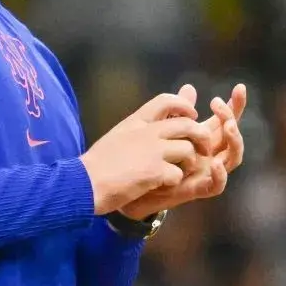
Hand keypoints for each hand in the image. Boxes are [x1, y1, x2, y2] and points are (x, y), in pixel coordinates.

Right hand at [80, 87, 207, 214]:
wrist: (83, 183)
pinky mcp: (154, 172)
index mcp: (136, 121)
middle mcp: (147, 132)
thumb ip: (140, 125)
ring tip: (180, 171)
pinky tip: (162, 185)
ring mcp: (152, 151)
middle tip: (203, 149)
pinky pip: (178, 174)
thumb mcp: (119, 135)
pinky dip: (174, 181)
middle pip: (188, 125)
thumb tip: (152, 118)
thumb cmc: (98, 163)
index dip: (185, 106)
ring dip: (189, 162)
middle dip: (201, 136)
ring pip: (188, 150)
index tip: (191, 116)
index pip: (167, 100)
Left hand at [119, 84, 247, 218]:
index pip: (225, 120)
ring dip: (234, 142)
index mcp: (204, 138)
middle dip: (232, 119)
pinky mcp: (199, 190)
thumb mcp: (164, 130)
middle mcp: (211, 154)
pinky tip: (215, 164)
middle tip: (219, 105)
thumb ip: (178, 111)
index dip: (235, 104)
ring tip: (227, 126)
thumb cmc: (152, 158)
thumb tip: (189, 87)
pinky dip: (220, 176)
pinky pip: (217, 186)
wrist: (136, 188)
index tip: (239, 87)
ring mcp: (207, 172)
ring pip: (232, 159)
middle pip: (232, 136)